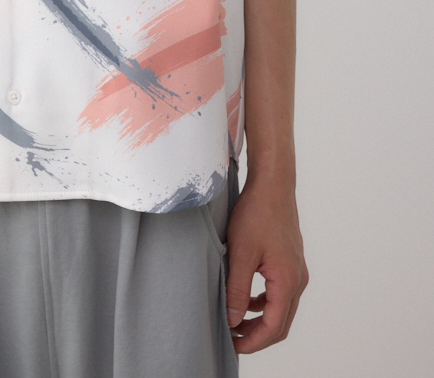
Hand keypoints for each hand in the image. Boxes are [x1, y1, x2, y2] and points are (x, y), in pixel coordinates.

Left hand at [225, 175, 308, 353]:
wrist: (272, 185)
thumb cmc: (257, 213)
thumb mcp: (240, 253)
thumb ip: (238, 289)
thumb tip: (233, 320)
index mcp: (287, 280)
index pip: (274, 327)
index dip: (253, 341)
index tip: (232, 344)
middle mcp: (297, 280)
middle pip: (281, 323)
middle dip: (256, 335)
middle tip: (232, 338)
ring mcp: (297, 271)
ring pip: (281, 309)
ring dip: (260, 320)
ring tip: (235, 322)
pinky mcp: (291, 262)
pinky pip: (280, 294)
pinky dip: (265, 304)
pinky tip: (247, 300)